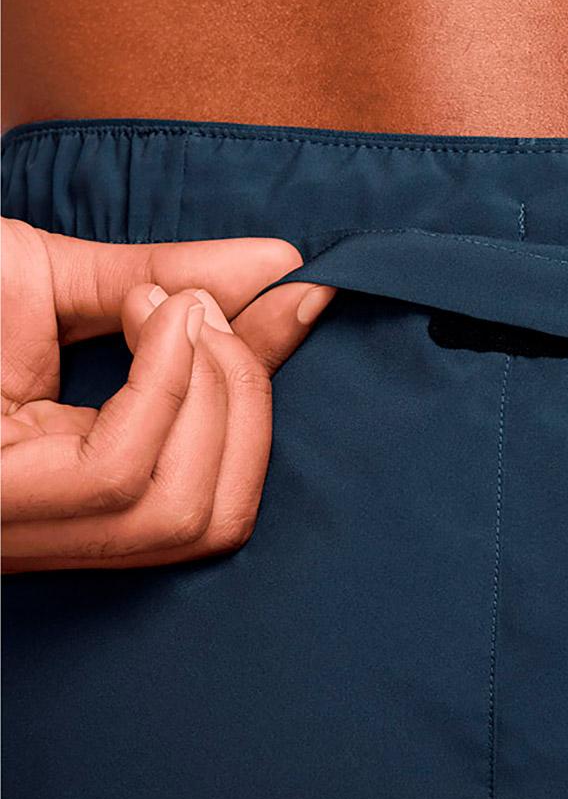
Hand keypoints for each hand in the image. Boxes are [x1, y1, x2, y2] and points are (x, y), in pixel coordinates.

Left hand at [1, 217, 334, 571]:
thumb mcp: (63, 279)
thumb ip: (168, 279)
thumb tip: (284, 267)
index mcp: (78, 494)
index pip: (214, 498)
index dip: (264, 402)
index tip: (306, 299)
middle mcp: (60, 530)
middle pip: (214, 523)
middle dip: (245, 402)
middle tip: (215, 310)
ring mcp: (29, 531)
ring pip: (182, 512)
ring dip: (210, 393)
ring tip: (177, 307)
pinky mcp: (6, 509)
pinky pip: (125, 475)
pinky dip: (166, 385)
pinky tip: (149, 316)